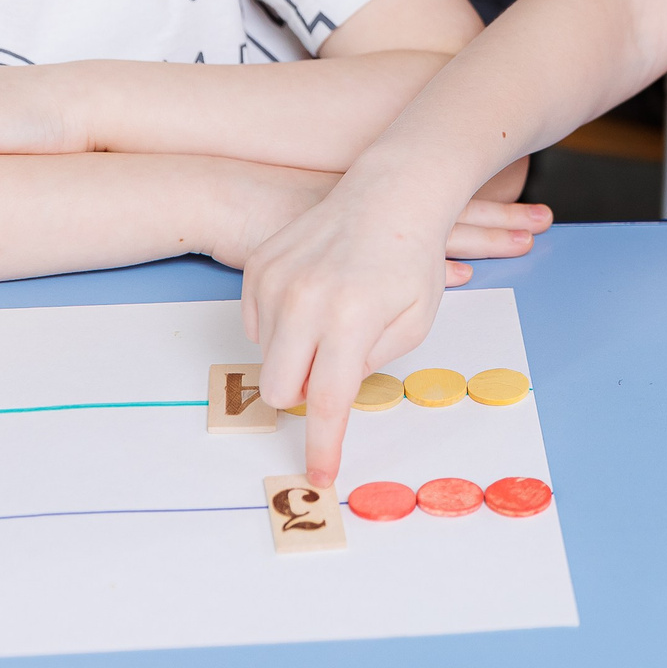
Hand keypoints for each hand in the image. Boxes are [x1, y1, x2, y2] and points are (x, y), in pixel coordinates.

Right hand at [240, 157, 526, 483]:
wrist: (389, 193)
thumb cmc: (410, 259)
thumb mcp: (411, 323)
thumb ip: (371, 364)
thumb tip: (333, 392)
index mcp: (351, 316)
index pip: (327, 401)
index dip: (322, 445)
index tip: (320, 475)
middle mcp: (305, 298)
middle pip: (280, 388)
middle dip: (304, 395)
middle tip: (335, 370)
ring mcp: (275, 280)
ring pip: (266, 358)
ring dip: (296, 356)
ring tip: (333, 320)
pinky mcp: (258, 267)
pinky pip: (254, 325)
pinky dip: (281, 327)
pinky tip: (313, 300)